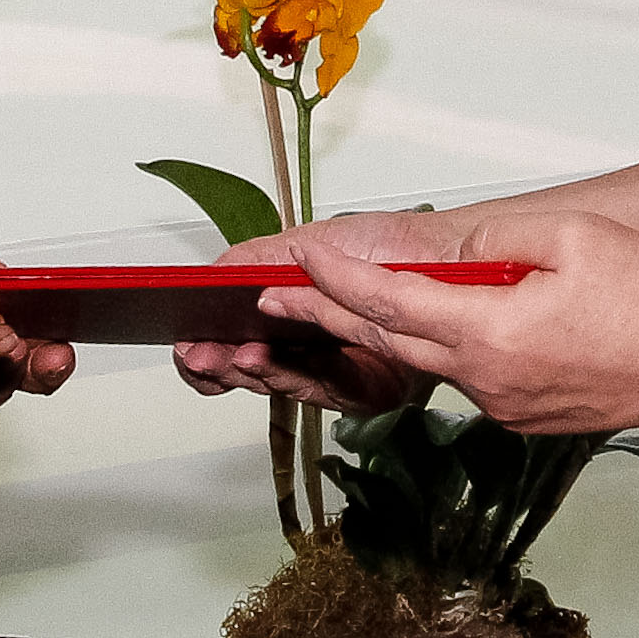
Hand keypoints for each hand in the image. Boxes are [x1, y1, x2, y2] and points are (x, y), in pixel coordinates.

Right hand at [173, 211, 445, 414]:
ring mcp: (348, 371)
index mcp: (302, 316)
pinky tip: (268, 357)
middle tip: (198, 356)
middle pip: (262, 370)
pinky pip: (329, 393)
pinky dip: (294, 375)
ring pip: (291, 385)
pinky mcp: (377, 390)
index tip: (187, 346)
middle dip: (225, 366)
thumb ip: (258, 263)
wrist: (451, 257)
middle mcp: (323, 348)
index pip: (249, 344)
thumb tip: (212, 274)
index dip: (215, 350)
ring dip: (254, 371)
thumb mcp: (309, 245)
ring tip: (232, 355)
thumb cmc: (391, 243)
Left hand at [254, 208, 638, 436]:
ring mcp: (506, 408)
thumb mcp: (568, 240)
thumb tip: (444, 250)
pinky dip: (438, 348)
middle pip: (389, 345)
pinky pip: (469, 376)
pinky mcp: (527, 416)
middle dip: (326, 318)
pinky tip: (431, 324)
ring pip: (429, 362)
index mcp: (491, 335)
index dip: (333, 279)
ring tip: (334, 306)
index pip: (388, 304)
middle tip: (272, 298)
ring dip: (381, 333)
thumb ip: (492, 240)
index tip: (293, 258)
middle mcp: (488, 382)